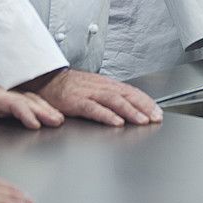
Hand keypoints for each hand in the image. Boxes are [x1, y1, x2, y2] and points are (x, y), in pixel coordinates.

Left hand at [0, 86, 64, 130]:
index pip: (13, 102)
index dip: (25, 112)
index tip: (35, 124)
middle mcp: (5, 96)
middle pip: (28, 100)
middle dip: (43, 111)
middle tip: (56, 121)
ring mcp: (12, 99)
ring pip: (33, 101)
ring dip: (47, 109)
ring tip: (58, 120)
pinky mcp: (16, 105)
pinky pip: (33, 104)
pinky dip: (44, 110)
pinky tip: (53, 116)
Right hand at [25, 68, 161, 126]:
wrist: (45, 80)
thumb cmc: (69, 87)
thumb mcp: (93, 89)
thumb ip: (109, 97)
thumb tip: (129, 108)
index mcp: (105, 84)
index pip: (131, 91)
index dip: (146, 101)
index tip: (157, 112)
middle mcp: (99, 86)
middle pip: (126, 94)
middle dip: (143, 106)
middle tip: (156, 118)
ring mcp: (87, 93)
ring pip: (113, 100)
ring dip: (130, 111)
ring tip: (141, 121)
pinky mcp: (75, 101)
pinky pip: (93, 108)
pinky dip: (106, 115)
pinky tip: (116, 122)